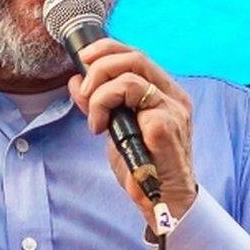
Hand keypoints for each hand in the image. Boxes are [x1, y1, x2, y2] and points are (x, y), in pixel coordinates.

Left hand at [68, 39, 196, 227]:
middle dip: (100, 68)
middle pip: (135, 57)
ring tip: (95, 120)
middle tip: (85, 93)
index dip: (108, 49)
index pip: (136, 55)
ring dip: (100, 95)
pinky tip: (102, 130)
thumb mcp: (116, 128)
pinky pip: (132, 101)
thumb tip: (77, 80)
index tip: (84, 58)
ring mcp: (172, 110)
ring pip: (130, 78)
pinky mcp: (165, 126)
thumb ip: (100, 102)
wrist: (163, 201)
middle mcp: (173, 96)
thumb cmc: (143, 166)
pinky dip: (106, 109)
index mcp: (164, 92)